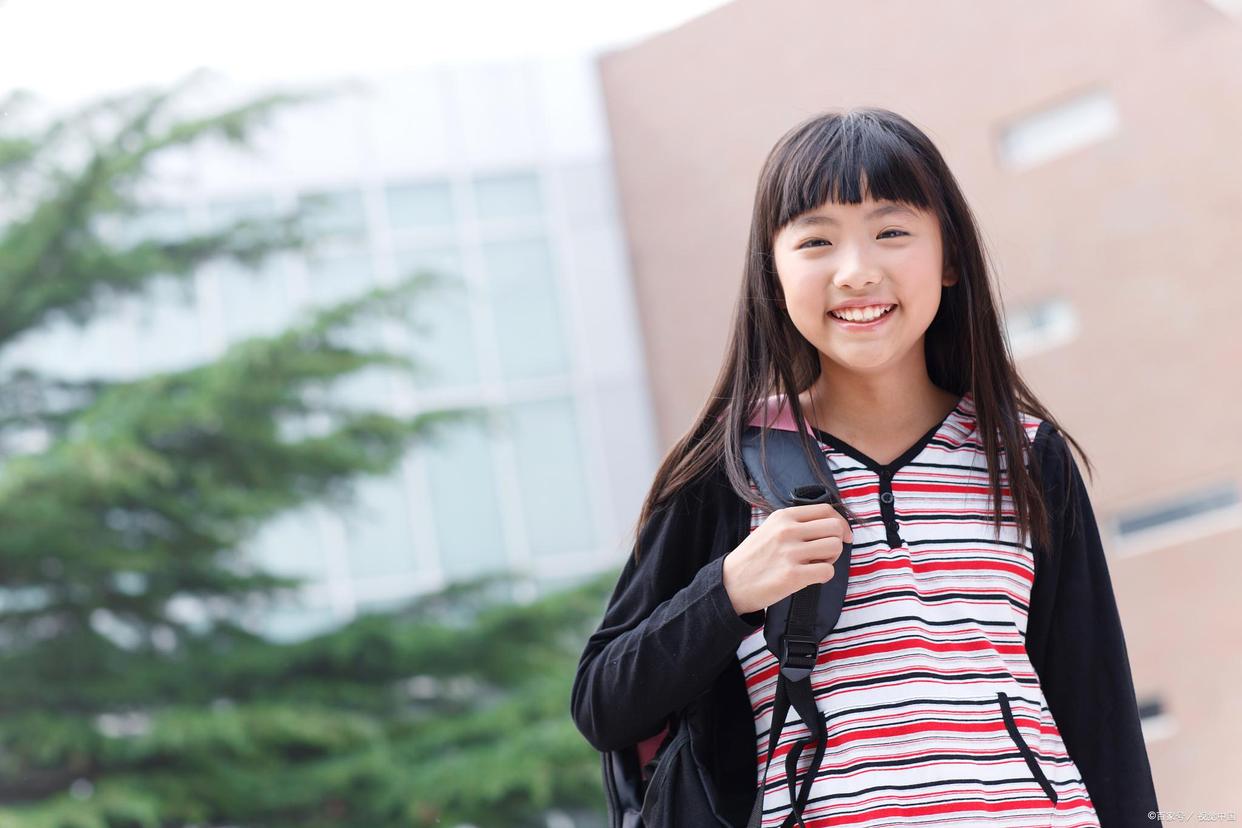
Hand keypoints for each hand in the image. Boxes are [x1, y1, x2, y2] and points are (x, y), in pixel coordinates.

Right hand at [722, 502, 852, 615]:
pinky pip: (828, 571)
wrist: (731, 584)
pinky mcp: (793, 575)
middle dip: (838, 541)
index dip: (841, 522)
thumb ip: (796, 523)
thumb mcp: (770, 529)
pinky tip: (810, 577)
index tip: (843, 534)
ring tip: (816, 564)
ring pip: (835, 547)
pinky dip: (824, 576)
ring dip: (831, 558)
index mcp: (783, 516)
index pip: (826, 510)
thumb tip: (831, 525)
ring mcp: (790, 553)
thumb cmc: (754, 558)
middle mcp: (787, 531)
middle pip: (835, 527)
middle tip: (826, 553)